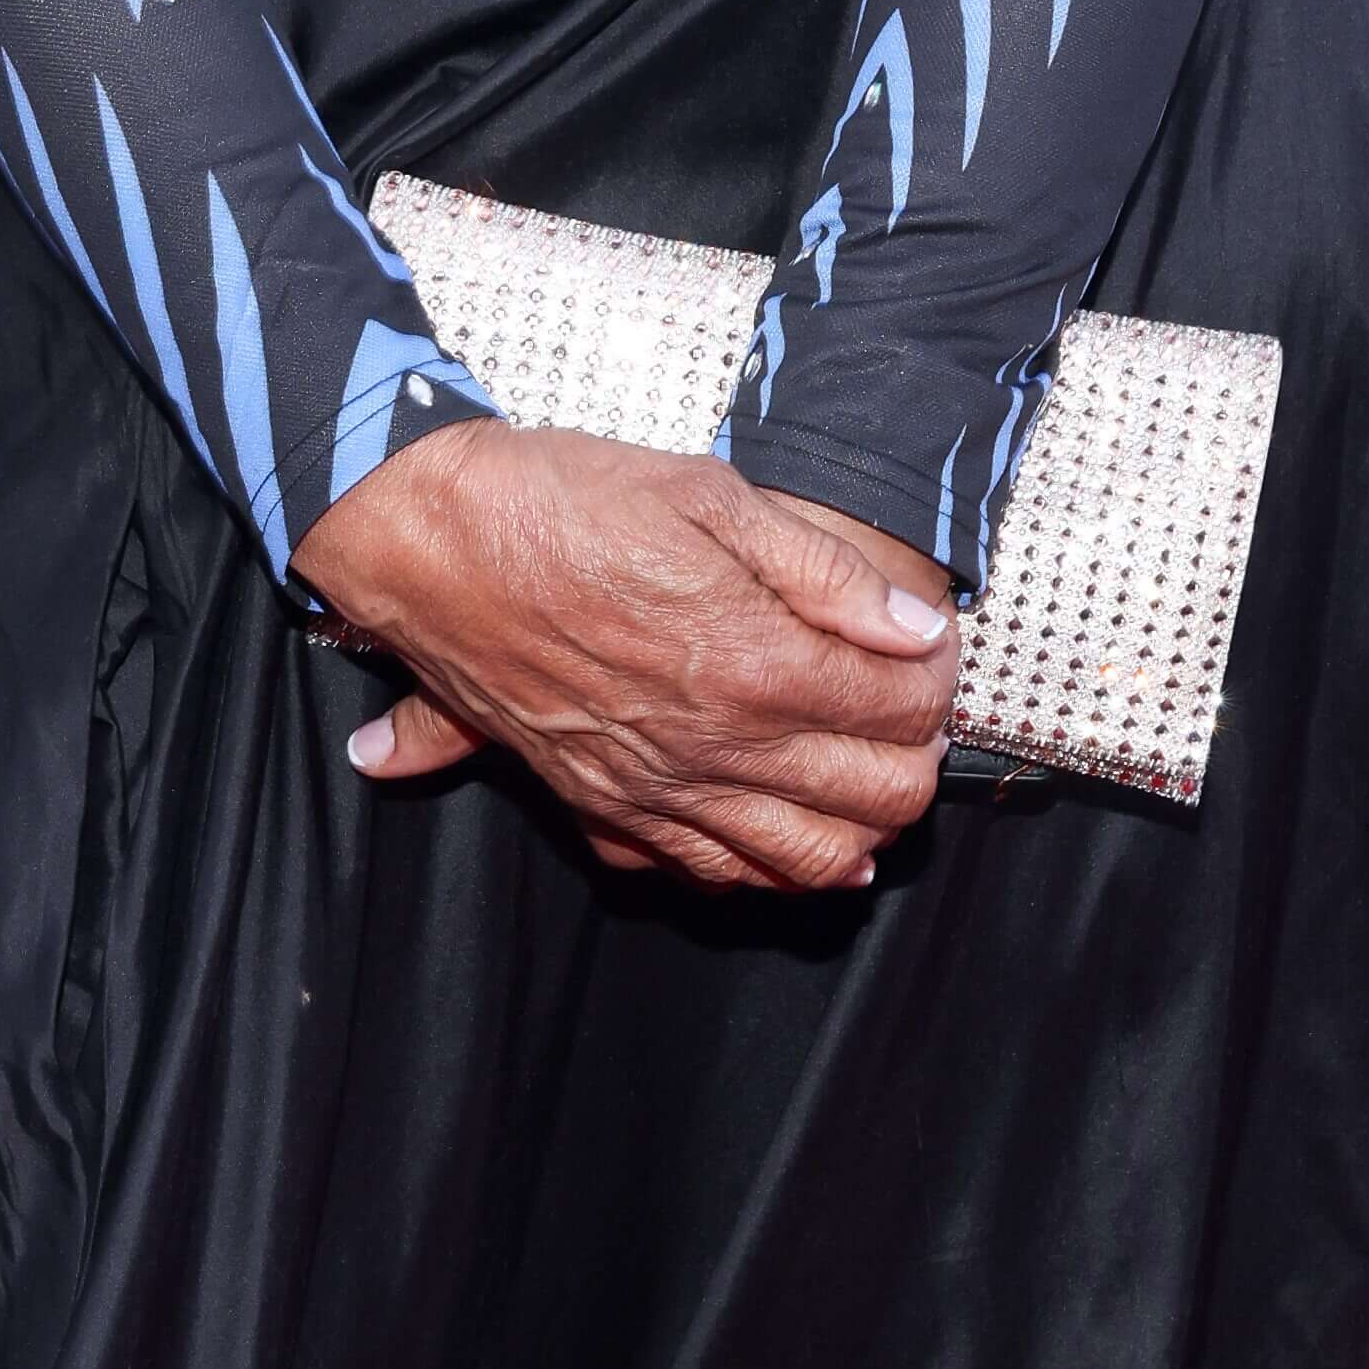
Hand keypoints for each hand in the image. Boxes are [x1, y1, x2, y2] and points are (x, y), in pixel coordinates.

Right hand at [290, 421, 957, 890]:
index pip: (904, 707)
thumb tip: (915, 631)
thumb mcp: (709, 493)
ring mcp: (658, 790)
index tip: (927, 645)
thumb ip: (822, 571)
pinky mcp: (605, 808)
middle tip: (910, 707)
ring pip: (810, 861)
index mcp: (751, 660)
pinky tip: (793, 834)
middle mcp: (713, 746)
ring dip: (863, 824)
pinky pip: (714, 876)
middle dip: (919, 755)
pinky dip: (772, 870)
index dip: (938, 675)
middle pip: (879, 797)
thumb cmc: (564, 498)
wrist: (430, 541)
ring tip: (868, 771)